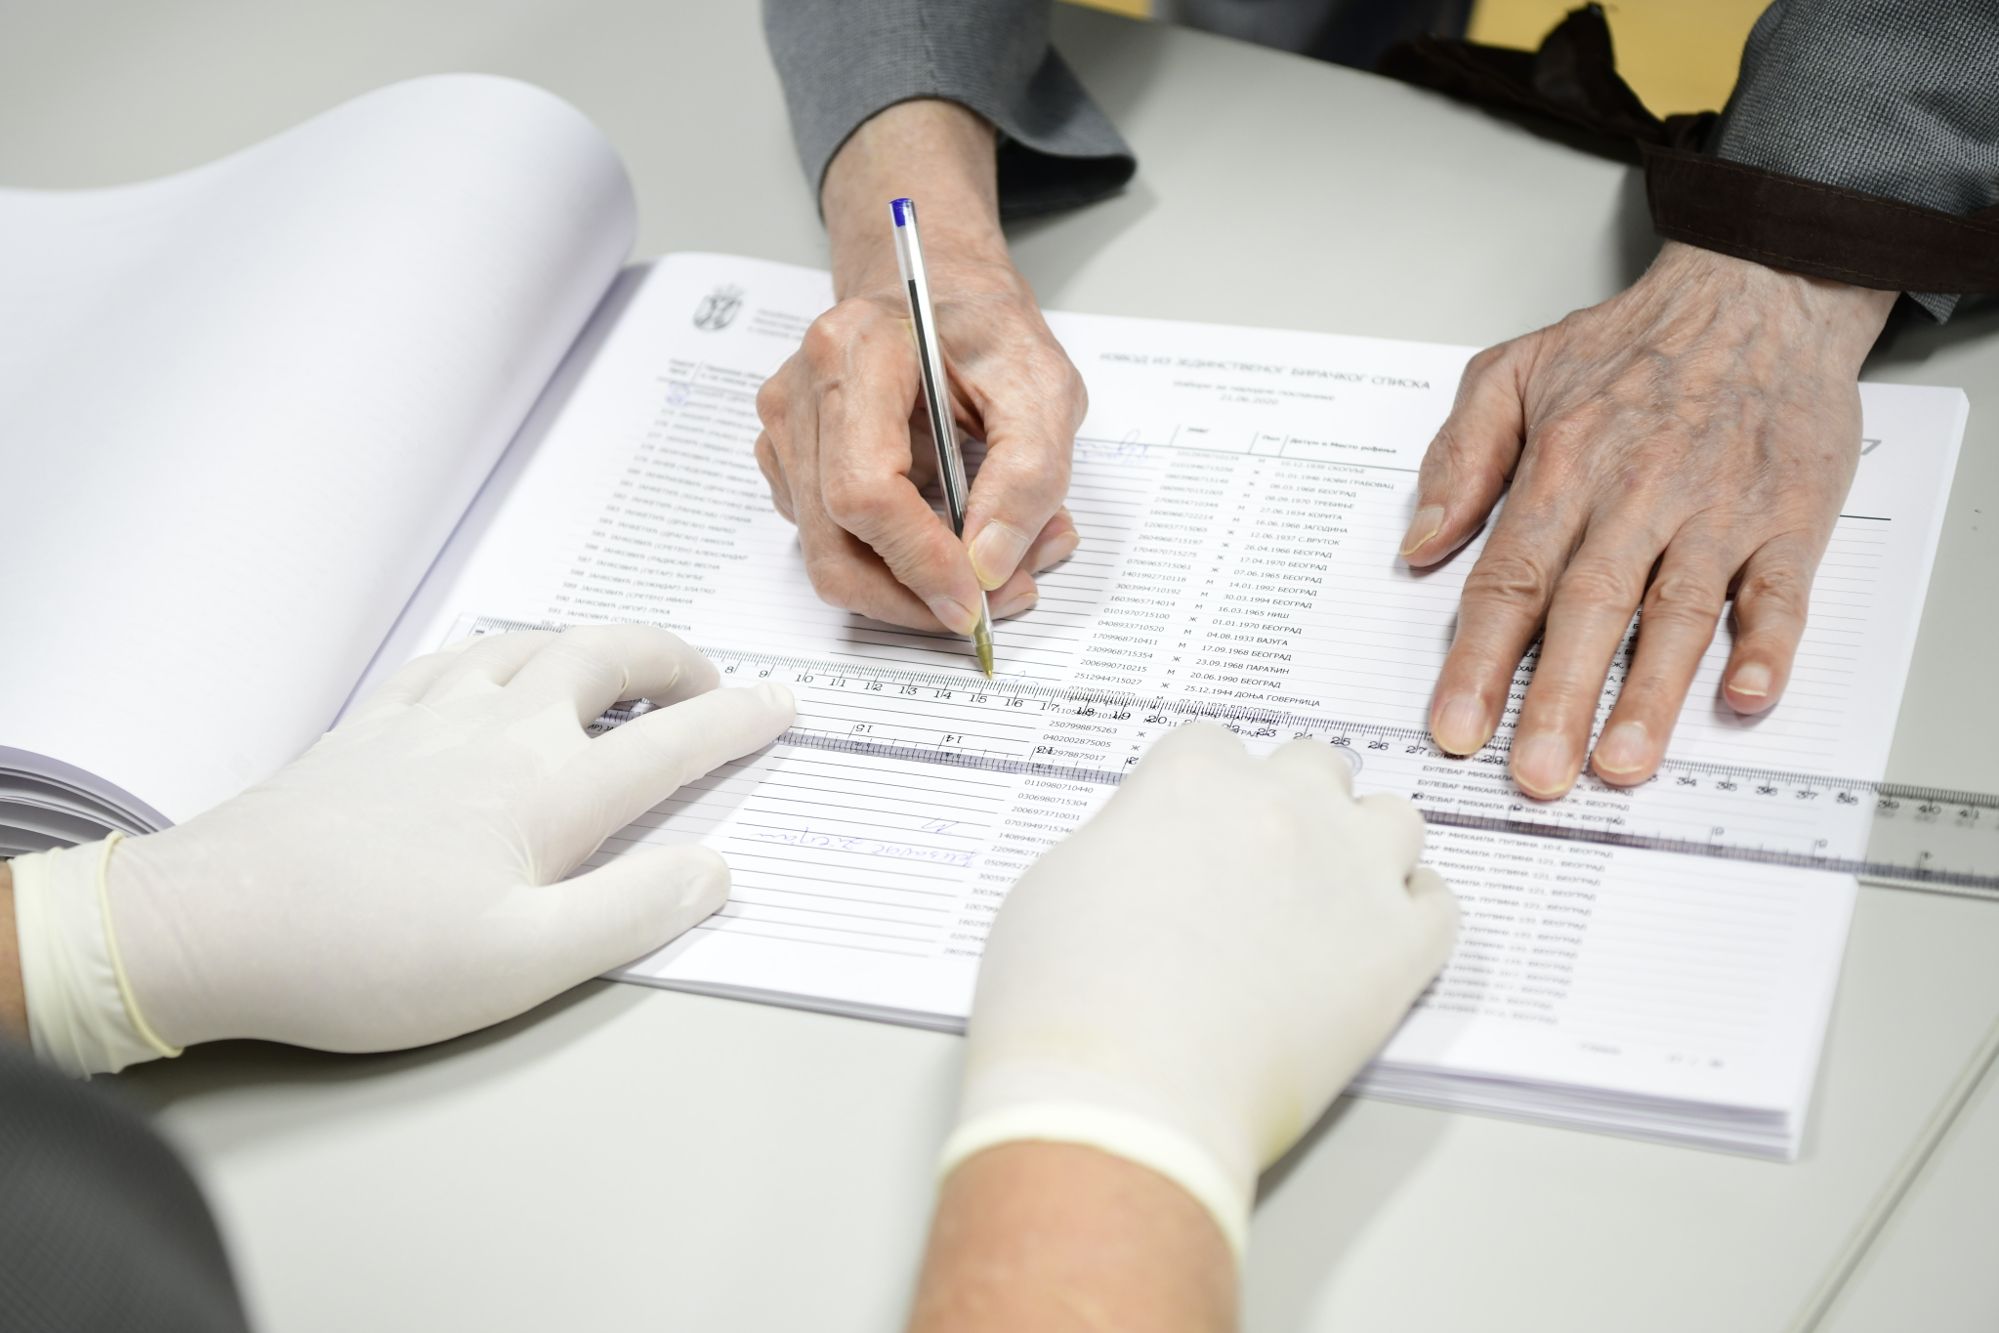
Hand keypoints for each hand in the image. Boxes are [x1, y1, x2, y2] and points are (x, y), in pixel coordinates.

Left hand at [10, 626, 793, 1074]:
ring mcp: (429, 717)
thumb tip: (717, 867)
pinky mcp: (371, 725)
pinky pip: (456, 655)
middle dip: (674, 660)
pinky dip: (505, 651)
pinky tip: (496, 670)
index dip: (738, 720)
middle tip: (708, 683)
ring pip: (534, 644)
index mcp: (549, 791)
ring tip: (620, 674)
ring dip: (595, 646)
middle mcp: (500, 731)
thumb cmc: (371, 958)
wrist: (212, 925)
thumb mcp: (523, 965)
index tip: (783, 706)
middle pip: (608, 659)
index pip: (673, 741)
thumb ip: (634, 912)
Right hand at [754, 99, 1084, 634]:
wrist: (935, 293)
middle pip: (833, 546)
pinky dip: (895, 565)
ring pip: (831, 558)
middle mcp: (798, 397)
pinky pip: (833, 544)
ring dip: (913, 588)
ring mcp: (783, 435)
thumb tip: (991, 566)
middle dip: (917, 597)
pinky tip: (950, 535)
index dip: (920, 561)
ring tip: (992, 563)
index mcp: (853, 356)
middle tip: (995, 603)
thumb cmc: (984, 331)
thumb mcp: (1042, 385)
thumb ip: (1030, 474)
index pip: (864, 492)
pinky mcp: (790, 465)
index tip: (980, 599)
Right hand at [941, 723, 1456, 1256]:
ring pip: (1392, 819)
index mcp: (1194, 778)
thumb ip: (1120, 847)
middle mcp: (1283, 805)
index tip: (1191, 837)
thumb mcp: (1056, 884)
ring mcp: (1351, 872)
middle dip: (1291, 804)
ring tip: (1331, 902)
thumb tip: (1148, 862)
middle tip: (1261, 868)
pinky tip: (1379, 943)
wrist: (1125, 1096)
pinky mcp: (1398, 950)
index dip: (1201, 795)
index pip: (1214, 747)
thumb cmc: (1064, 1001)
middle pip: (1313, 766)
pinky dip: (1414, 915)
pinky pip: (1440, 905)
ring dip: (1363, 848)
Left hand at [1402, 243, 1895, 796]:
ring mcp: (1717, 510)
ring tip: (1621, 761)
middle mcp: (1637, 495)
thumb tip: (1419, 542)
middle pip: (1587, 610)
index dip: (1478, 660)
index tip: (1455, 726)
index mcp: (1564, 468)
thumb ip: (1458, 459)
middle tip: (1534, 772)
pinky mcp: (1789, 517)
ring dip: (1650, 693)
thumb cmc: (1633, 342)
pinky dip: (1768, 645)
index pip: (1509, 580)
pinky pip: (1781, 591)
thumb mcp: (1513, 370)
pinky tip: (1745, 695)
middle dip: (1556, 698)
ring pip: (1678, 613)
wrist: (1759, 290)